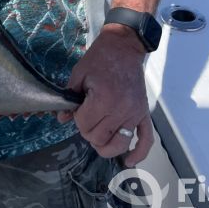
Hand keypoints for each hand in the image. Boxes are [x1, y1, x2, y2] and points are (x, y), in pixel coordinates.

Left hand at [57, 27, 153, 166]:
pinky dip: (139, 153)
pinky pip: (146, 139)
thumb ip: (70, 97)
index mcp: (103, 98)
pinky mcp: (144, 113)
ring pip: (119, 144)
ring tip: (99, 140)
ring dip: (106, 147)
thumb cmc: (99, 58)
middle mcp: (121, 109)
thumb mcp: (79, 73)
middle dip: (88, 131)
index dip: (77, 119)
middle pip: (99, 137)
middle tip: (87, 116)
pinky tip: (128, 161)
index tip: (79, 108)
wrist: (124, 46)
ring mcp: (135, 113)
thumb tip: (62, 119)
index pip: (84, 125)